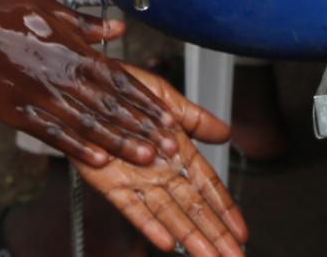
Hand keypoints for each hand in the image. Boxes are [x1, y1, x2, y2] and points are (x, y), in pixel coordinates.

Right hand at [0, 0, 176, 166]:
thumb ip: (86, 24)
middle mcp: (62, 75)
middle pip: (110, 105)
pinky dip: (77, 147)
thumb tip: (118, 30)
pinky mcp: (18, 113)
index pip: (118, 79)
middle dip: (141, 127)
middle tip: (168, 147)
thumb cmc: (3, 13)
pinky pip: (53, 133)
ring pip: (88, 123)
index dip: (144, 100)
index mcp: (72, 50)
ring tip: (144, 157)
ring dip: (119, 142)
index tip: (166, 116)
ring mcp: (40, 96)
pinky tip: (98, 160)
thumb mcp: (50, 8)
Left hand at [74, 63, 248, 255]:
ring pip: (169, 215)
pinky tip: (165, 242)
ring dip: (190, 238)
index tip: (242, 232)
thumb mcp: (166, 97)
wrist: (85, 85)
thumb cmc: (125, 90)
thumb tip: (225, 132)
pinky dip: (148, 226)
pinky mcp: (111, 185)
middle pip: (194, 208)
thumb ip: (195, 117)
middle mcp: (161, 170)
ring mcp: (138, 180)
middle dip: (216, 234)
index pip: (208, 185)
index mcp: (177, 151)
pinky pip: (132, 209)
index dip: (226, 208)